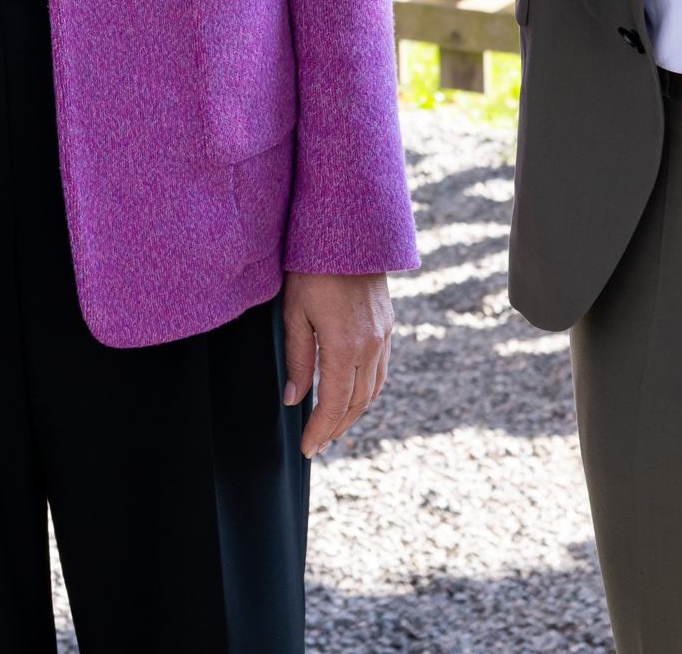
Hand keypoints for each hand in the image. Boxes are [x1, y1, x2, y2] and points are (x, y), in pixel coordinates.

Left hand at [281, 270, 391, 457]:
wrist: (349, 232)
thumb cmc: (312, 269)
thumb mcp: (294, 313)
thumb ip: (296, 359)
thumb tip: (293, 400)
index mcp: (344, 347)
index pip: (333, 403)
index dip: (321, 430)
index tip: (308, 449)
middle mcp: (370, 346)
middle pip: (357, 402)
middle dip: (336, 428)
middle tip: (318, 445)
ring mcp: (383, 336)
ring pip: (373, 389)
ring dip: (354, 412)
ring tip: (333, 427)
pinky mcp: (387, 325)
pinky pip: (381, 369)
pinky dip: (367, 390)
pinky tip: (354, 394)